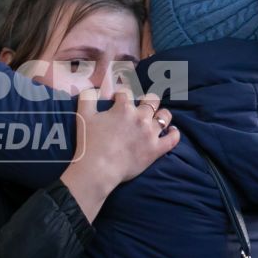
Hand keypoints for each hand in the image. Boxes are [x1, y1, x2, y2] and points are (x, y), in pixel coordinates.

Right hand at [58, 89, 178, 221]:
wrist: (99, 169)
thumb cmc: (89, 143)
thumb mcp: (83, 116)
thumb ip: (87, 98)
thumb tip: (92, 88)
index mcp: (123, 108)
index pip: (126, 93)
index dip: (121, 95)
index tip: (117, 100)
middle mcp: (140, 117)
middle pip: (151, 100)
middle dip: (146, 100)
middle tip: (140, 107)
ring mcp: (150, 133)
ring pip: (165, 116)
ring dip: (161, 114)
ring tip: (156, 118)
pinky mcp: (156, 149)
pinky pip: (173, 138)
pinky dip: (174, 133)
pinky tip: (171, 131)